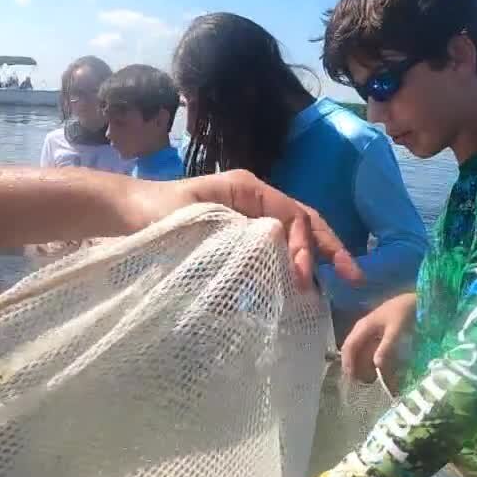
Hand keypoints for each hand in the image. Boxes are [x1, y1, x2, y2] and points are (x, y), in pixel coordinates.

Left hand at [127, 169, 361, 292]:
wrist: (124, 214)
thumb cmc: (153, 213)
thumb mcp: (193, 218)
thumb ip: (232, 232)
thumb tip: (273, 250)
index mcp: (248, 189)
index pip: (292, 213)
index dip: (305, 244)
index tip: (304, 276)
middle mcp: (254, 200)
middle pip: (303, 221)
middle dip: (329, 247)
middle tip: (353, 277)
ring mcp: (248, 218)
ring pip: (292, 235)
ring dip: (314, 258)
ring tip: (335, 285)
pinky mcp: (239, 237)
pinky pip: (273, 248)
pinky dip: (291, 265)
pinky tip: (301, 288)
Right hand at [340, 292, 416, 380]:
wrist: (419, 299)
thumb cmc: (406, 312)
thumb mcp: (396, 330)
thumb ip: (386, 347)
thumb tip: (376, 365)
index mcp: (363, 327)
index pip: (349, 347)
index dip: (348, 364)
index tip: (352, 379)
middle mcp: (364, 330)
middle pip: (353, 351)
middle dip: (355, 367)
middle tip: (363, 383)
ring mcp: (372, 332)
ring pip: (362, 352)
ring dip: (364, 365)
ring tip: (372, 379)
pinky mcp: (381, 334)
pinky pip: (372, 350)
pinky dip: (374, 361)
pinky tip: (381, 369)